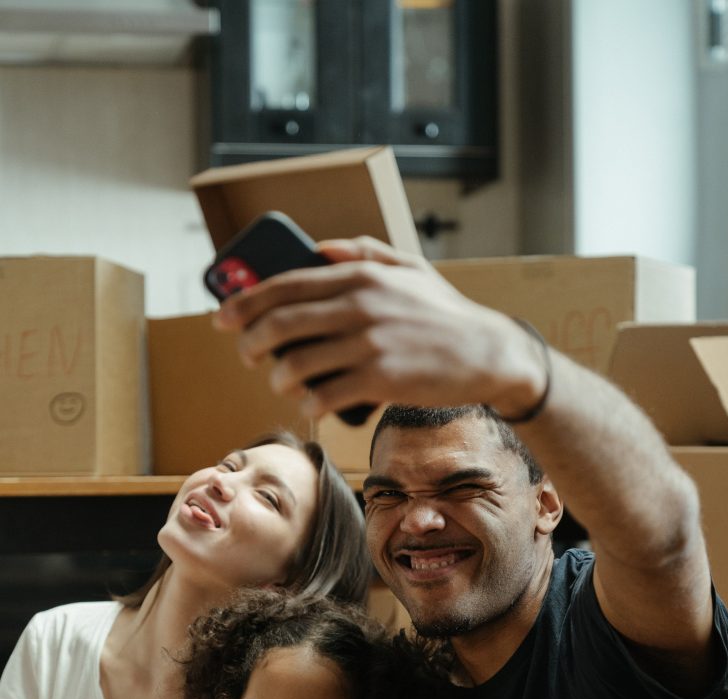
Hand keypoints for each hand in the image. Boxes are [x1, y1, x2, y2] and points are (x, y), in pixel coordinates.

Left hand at [213, 237, 543, 421]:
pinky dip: (311, 403)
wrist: (489, 354)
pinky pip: (325, 396)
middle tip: (245, 355)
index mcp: (362, 276)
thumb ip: (364, 253)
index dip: (245, 302)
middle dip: (250, 342)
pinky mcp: (381, 381)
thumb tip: (319, 249)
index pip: (286, 285)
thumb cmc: (447, 314)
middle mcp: (361, 307)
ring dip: (279, 378)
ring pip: (297, 364)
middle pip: (281, 324)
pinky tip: (312, 404)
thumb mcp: (410, 268)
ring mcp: (370, 345)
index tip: (222, 317)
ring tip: (282, 382)